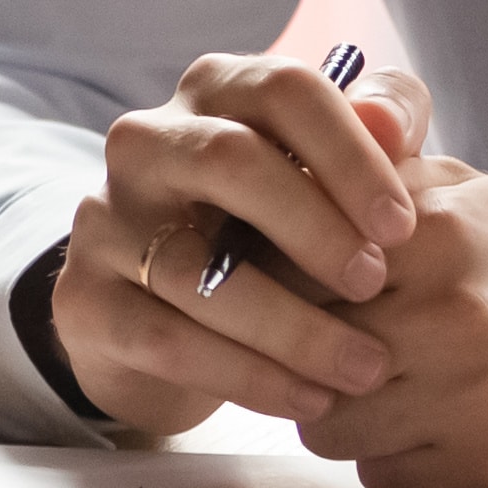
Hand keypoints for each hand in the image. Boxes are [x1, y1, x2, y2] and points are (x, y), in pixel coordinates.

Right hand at [52, 51, 436, 429]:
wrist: (159, 314)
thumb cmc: (263, 230)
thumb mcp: (321, 175)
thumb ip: (373, 134)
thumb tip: (393, 123)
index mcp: (215, 92)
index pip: (283, 89)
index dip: (350, 154)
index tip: (402, 226)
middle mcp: (147, 142)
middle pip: (228, 159)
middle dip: (314, 226)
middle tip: (375, 285)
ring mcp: (105, 219)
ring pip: (196, 268)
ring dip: (292, 326)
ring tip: (362, 368)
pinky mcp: (85, 299)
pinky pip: (167, 340)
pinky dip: (247, 376)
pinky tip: (308, 398)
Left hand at [300, 159, 487, 487]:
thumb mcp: (474, 197)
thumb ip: (383, 176)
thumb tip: (292, 164)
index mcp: (440, 235)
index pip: (293, 265)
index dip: (279, 285)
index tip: (289, 294)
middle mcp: (456, 316)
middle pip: (302, 350)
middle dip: (301, 355)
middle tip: (327, 351)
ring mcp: (474, 399)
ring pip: (328, 425)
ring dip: (341, 416)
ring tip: (381, 395)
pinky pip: (380, 475)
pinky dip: (391, 460)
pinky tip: (427, 433)